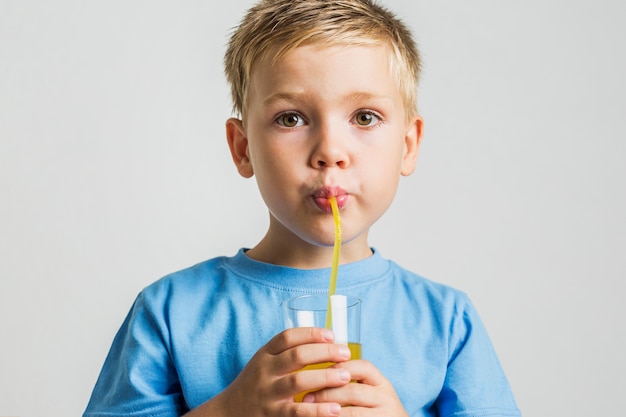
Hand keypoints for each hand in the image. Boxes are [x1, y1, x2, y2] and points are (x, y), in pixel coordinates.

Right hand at [187, 327, 352, 416]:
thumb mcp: (265, 362)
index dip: (311, 333)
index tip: (332, 334)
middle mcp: (264, 370)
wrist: (228, 412)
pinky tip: (335, 409)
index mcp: (265, 354)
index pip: (288, 336)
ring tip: (345, 376)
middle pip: (297, 355)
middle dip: (324, 352)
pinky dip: (317, 410)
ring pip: (297, 381)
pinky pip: (296, 412)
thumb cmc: (256, 383)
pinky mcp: (272, 414)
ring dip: (324, 377)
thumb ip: (286, 352)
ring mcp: (267, 393)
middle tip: (346, 353)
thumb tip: (326, 341)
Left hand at [302, 360, 409, 416]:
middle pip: (352, 391)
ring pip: (351, 412)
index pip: (362, 367)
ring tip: (310, 411)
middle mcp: (386, 398)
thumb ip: (351, 384)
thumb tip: (320, 373)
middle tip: (306, 398)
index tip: (317, 372)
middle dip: (326, 393)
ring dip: (327, 411)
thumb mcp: (369, 395)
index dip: (338, 367)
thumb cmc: (374, 413)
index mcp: (381, 384)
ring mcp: (384, 415)